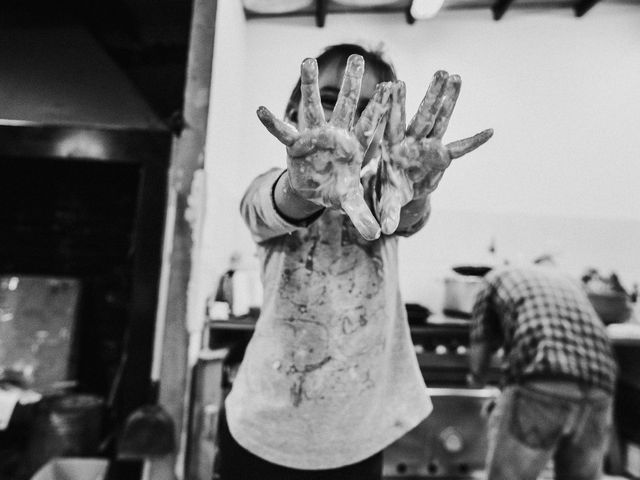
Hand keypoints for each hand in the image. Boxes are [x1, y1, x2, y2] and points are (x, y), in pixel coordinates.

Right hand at [256, 55, 390, 240]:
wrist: (316, 190)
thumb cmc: (338, 190)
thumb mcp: (350, 203)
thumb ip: (362, 216)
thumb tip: (376, 236)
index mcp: (355, 146)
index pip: (370, 124)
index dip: (379, 108)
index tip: (391, 87)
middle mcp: (336, 134)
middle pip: (345, 106)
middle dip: (350, 83)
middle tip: (356, 57)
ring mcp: (314, 136)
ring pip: (312, 106)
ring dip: (308, 86)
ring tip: (306, 61)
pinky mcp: (295, 145)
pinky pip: (282, 132)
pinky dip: (271, 123)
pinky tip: (260, 110)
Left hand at [376, 73, 493, 233]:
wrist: (394, 192)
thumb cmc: (385, 191)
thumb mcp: (385, 201)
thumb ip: (386, 212)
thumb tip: (384, 231)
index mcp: (392, 147)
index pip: (392, 123)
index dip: (394, 105)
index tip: (395, 84)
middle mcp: (411, 142)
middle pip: (423, 116)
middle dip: (432, 95)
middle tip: (441, 71)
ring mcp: (427, 146)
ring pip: (439, 121)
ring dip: (448, 101)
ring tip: (455, 76)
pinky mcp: (441, 157)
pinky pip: (460, 149)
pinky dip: (473, 142)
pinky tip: (489, 132)